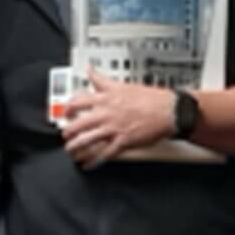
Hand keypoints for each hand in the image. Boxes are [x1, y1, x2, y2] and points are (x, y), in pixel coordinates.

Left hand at [61, 71, 176, 166]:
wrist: (169, 110)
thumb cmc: (151, 98)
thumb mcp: (123, 84)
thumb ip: (103, 80)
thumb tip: (90, 70)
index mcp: (106, 97)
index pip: (78, 101)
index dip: (68, 108)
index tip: (66, 112)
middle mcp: (106, 112)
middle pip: (78, 123)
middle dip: (68, 131)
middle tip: (65, 134)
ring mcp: (113, 128)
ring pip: (86, 140)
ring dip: (75, 147)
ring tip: (71, 150)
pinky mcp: (122, 141)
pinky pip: (103, 154)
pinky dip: (93, 161)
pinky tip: (88, 164)